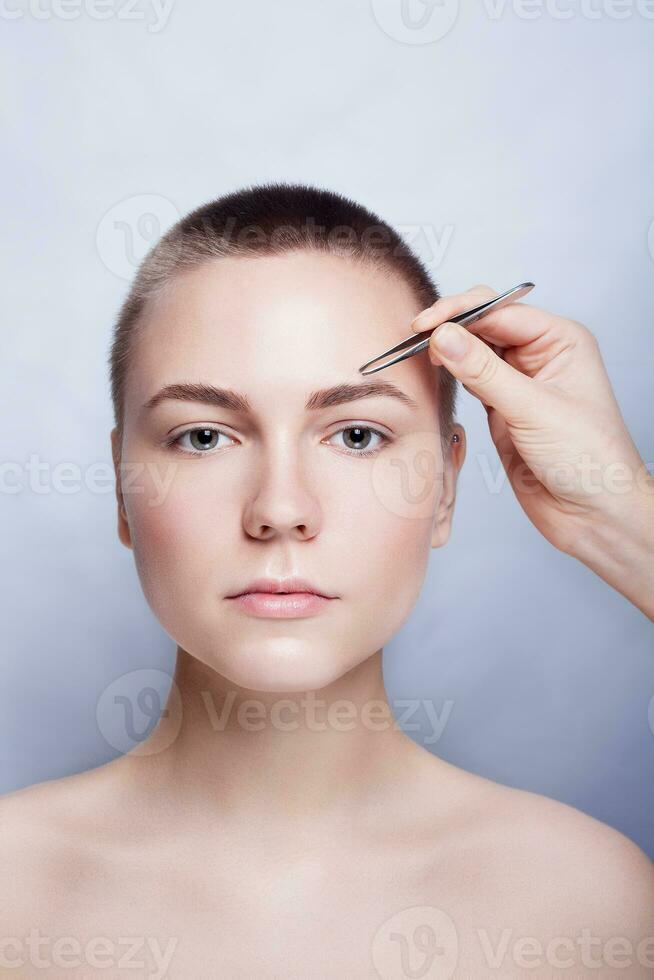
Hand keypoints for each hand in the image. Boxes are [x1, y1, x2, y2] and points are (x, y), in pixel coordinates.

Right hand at [411, 285, 653, 617]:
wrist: (592, 514)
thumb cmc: (590, 461)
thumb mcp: (533, 410)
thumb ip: (484, 372)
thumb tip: (444, 337)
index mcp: (561, 341)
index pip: (500, 311)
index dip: (460, 314)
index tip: (425, 326)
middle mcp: (541, 356)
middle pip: (484, 325)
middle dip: (450, 327)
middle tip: (415, 338)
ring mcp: (519, 383)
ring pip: (474, 352)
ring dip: (447, 351)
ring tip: (417, 353)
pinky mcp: (502, 410)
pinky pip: (470, 381)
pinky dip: (450, 377)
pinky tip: (433, 373)